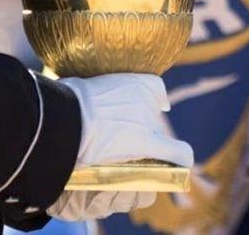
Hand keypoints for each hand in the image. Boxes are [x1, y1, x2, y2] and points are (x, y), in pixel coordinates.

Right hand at [48, 74, 192, 220]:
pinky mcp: (148, 143)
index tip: (146, 108)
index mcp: (133, 82)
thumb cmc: (65, 102)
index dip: (151, 101)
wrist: (67, 116)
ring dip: (147, 147)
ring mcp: (148, 121)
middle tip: (117, 139)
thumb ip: (96, 94)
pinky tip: (182, 166)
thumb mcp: (82, 85)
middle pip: (153, 117)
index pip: (154, 89)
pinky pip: (177, 152)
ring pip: (159, 136)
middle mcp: (146, 98)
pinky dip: (181, 158)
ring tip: (128, 157)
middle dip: (139, 128)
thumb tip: (87, 104)